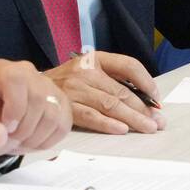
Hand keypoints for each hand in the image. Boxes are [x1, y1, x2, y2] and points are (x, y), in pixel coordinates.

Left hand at [0, 59, 71, 165]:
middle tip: (11, 140)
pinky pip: (63, 126)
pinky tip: (32, 142)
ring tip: (19, 142)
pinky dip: (47, 141)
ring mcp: (48, 87)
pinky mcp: (61, 103)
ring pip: (54, 115)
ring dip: (36, 138)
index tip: (6, 128)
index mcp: (1, 71)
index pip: (16, 81)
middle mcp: (28, 73)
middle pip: (39, 99)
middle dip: (25, 129)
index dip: (14, 109)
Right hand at [44, 50, 165, 134]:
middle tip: (157, 122)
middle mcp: (84, 71)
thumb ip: (112, 81)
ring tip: (148, 128)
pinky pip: (92, 117)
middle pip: (121, 91)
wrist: (31, 89)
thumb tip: (146, 104)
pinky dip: (108, 124)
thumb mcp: (88, 71)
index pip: (128, 66)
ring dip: (133, 119)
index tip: (156, 98)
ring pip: (110, 105)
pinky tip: (122, 130)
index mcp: (94, 59)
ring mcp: (74, 89)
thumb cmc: (66, 83)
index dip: (147, 82)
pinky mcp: (66, 106)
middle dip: (143, 108)